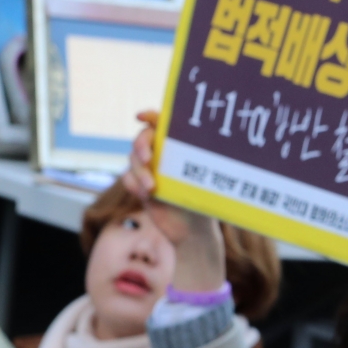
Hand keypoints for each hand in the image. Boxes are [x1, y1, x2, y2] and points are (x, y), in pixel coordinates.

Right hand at [126, 111, 224, 292]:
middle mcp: (163, 154)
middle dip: (141, 145)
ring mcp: (150, 169)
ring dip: (139, 171)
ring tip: (151, 187)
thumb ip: (205, 162)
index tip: (141, 116)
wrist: (194, 232)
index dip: (150, 116)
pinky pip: (127, 178)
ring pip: (132, 159)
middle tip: (149, 158)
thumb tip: (220, 142)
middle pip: (142, 138)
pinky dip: (134, 184)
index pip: (162, 123)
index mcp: (180, 146)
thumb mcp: (209, 179)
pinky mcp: (140, 186)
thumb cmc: (207, 201)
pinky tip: (146, 194)